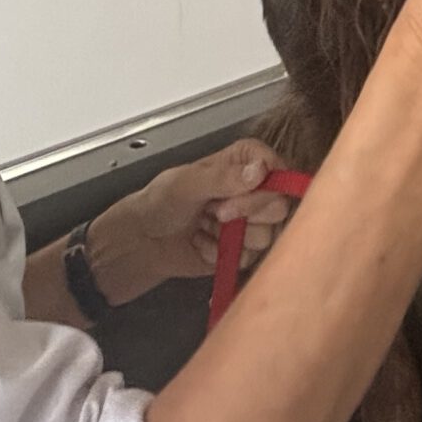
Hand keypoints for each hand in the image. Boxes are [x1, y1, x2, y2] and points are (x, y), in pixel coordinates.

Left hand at [87, 138, 296, 303]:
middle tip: (215, 214)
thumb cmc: (157, 204)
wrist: (142, 243)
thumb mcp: (185, 184)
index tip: (237, 196)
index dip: (264, 186)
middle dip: (247, 214)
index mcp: (238, 163)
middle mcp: (249, 191)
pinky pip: (251, 258)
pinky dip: (223, 255)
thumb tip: (259, 171)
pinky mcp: (242, 249)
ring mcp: (247, 222)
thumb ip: (222, 177)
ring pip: (267, 235)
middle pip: (278, 205)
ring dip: (231, 236)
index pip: (275, 167)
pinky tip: (204, 245)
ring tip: (205, 227)